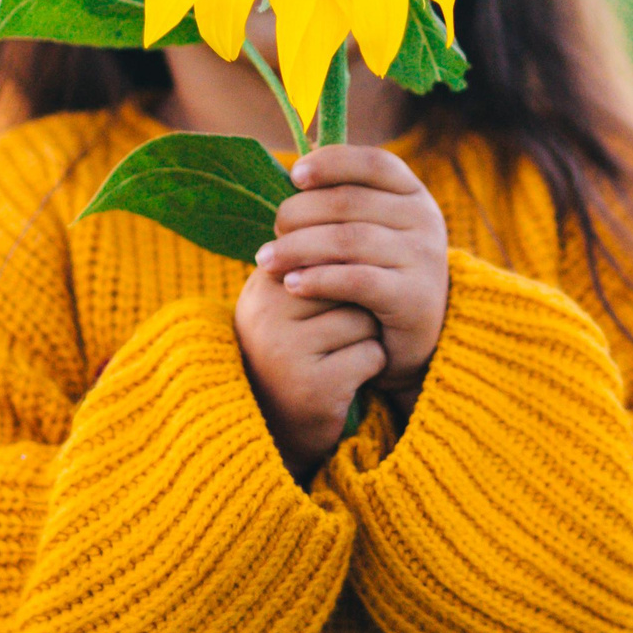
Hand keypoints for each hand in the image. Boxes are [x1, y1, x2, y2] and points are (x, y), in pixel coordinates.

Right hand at [234, 270, 384, 482]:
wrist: (277, 428)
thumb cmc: (294, 353)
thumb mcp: (289, 304)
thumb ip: (309, 262)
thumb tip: (349, 204)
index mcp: (261, 286)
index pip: (328, 253)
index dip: (346, 277)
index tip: (337, 301)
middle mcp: (266, 315)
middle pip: (349, 282)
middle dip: (358, 306)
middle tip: (337, 334)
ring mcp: (287, 351)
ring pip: (364, 319)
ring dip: (365, 338)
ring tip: (337, 356)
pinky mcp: (314, 385)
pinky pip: (371, 355)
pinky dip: (371, 367)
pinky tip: (346, 380)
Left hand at [254, 145, 450, 393]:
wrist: (415, 336)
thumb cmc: (377, 272)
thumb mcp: (368, 229)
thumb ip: (341, 200)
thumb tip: (297, 168)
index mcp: (412, 193)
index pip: (372, 163)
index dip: (331, 163)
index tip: (295, 176)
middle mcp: (424, 219)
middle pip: (349, 202)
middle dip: (301, 213)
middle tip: (273, 230)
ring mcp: (423, 257)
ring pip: (348, 240)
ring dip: (299, 248)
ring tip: (267, 260)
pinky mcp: (414, 297)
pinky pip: (357, 280)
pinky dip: (318, 280)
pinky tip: (291, 284)